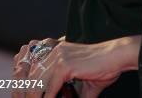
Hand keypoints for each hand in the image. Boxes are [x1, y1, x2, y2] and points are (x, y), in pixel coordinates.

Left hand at [12, 35, 140, 97]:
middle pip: (30, 74)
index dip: (24, 81)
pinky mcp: (65, 65)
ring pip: (36, 82)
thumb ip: (64, 86)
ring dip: (34, 96)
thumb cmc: (102, 67)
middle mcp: (55, 49)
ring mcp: (59, 56)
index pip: (32, 65)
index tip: (24, 94)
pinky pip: (49, 88)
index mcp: (56, 48)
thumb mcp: (77, 75)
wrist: (117, 56)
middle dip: (26, 92)